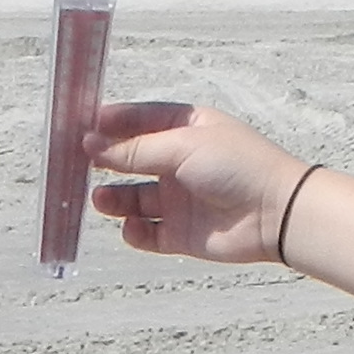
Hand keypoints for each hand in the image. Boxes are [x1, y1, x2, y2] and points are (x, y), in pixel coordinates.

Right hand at [87, 98, 307, 264]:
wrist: (276, 214)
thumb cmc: (237, 166)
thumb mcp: (182, 146)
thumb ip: (135, 149)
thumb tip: (91, 144)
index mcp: (187, 130)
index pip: (141, 120)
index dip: (112, 123)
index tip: (80, 125)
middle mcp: (181, 163)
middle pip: (131, 160)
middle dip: (105, 162)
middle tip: (77, 164)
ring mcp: (180, 199)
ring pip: (133, 199)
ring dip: (113, 199)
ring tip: (101, 199)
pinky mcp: (182, 233)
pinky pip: (147, 234)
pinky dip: (135, 232)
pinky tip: (133, 227)